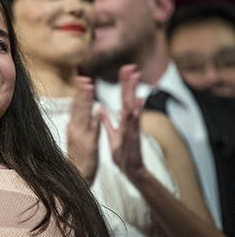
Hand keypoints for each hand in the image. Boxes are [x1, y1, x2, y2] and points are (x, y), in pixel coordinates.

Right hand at [67, 76, 99, 184]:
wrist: (76, 176)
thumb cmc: (80, 159)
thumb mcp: (83, 139)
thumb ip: (89, 125)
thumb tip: (94, 113)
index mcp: (75, 127)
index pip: (77, 106)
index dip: (80, 93)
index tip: (83, 80)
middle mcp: (75, 128)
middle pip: (78, 106)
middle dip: (81, 91)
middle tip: (84, 77)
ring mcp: (80, 135)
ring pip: (82, 113)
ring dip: (85, 98)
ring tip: (88, 85)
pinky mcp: (87, 142)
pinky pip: (90, 126)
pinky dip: (92, 115)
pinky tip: (95, 107)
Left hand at [99, 65, 146, 182]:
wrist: (129, 169)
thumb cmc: (123, 152)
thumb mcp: (113, 134)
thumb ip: (107, 121)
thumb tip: (100, 109)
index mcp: (124, 120)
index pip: (123, 98)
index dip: (123, 84)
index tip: (124, 70)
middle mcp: (129, 122)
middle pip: (129, 99)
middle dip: (130, 83)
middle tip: (131, 67)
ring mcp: (132, 129)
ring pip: (132, 108)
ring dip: (133, 94)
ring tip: (135, 81)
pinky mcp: (133, 138)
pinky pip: (133, 126)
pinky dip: (134, 116)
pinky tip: (135, 107)